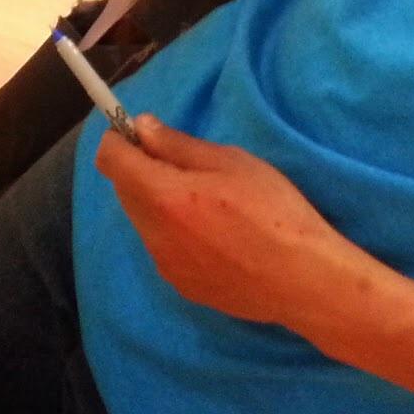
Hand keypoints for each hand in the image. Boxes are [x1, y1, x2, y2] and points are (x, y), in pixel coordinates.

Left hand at [95, 115, 374, 334]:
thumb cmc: (272, 210)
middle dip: (141, 170)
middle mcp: (153, 234)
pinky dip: (174, 231)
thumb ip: (177, 145)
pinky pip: (162, 247)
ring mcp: (165, 265)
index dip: (118, 140)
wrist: (302, 279)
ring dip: (157, 202)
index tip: (135, 132)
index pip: (111, 162)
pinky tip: (214, 233)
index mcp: (163, 197)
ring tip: (205, 201)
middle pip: (125, 191)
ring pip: (144, 221)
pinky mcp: (181, 286)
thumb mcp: (230, 162)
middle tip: (183, 163)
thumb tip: (140, 127)